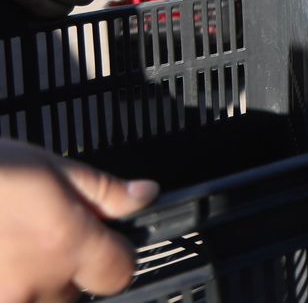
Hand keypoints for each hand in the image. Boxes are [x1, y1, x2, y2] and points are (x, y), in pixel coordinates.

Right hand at [0, 138, 158, 302]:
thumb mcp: (49, 166)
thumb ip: (102, 190)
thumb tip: (145, 195)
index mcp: (68, 244)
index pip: (120, 272)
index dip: (116, 256)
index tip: (106, 243)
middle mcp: (38, 283)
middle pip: (74, 295)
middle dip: (64, 272)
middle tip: (38, 240)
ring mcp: (4, 299)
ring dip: (29, 285)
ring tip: (8, 248)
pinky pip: (8, 297)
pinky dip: (6, 284)